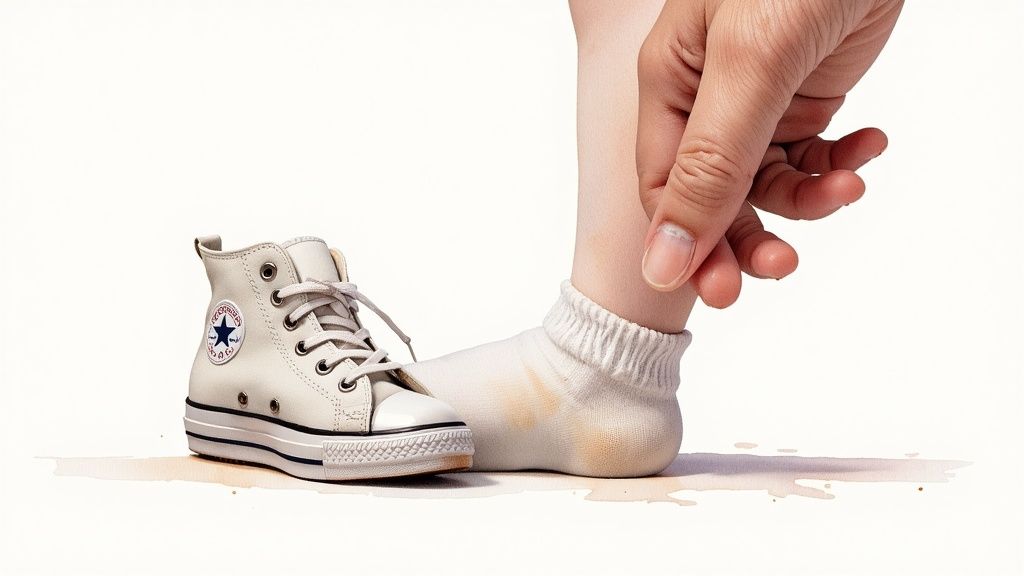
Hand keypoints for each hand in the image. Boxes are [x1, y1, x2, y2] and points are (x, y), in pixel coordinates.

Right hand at [636, 0, 903, 303]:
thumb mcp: (750, 68)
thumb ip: (709, 166)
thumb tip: (662, 261)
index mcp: (669, 84)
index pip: (665, 189)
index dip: (691, 244)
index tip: (725, 290)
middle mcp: (705, 97)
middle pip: (712, 196)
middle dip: (747, 236)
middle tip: (781, 268)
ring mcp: (756, 99)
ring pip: (766, 183)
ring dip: (808, 199)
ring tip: (849, 185)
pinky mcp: (804, 95)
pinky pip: (809, 154)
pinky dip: (839, 163)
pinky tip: (868, 148)